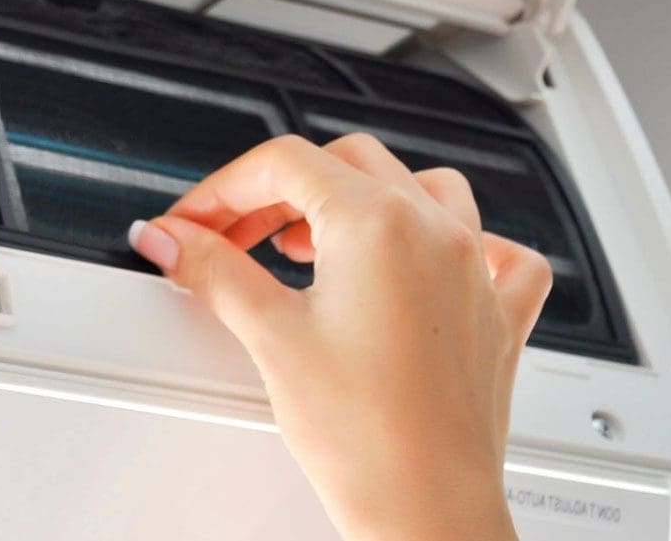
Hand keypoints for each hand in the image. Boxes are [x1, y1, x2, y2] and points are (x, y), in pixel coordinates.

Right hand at [129, 134, 550, 540]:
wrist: (426, 510)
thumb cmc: (365, 438)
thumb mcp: (271, 337)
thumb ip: (214, 272)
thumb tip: (173, 240)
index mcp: (378, 224)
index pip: (285, 164)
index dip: (224, 188)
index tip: (193, 222)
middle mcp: (435, 233)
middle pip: (345, 163)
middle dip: (278, 191)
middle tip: (232, 235)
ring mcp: (473, 270)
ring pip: (423, 187)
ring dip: (360, 197)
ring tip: (312, 240)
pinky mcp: (498, 314)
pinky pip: (498, 250)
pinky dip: (460, 240)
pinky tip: (428, 260)